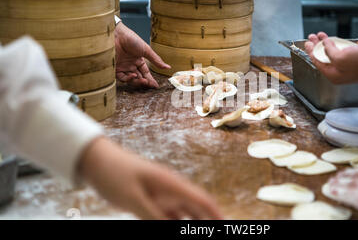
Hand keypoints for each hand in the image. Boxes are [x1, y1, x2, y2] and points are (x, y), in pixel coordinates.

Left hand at [78, 137, 222, 219]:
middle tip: (217, 231)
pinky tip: (176, 229)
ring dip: (192, 224)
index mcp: (171, 184)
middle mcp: (171, 189)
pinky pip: (168, 216)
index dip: (216, 214)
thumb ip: (153, 216)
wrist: (96, 159)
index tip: (226, 226)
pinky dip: (175, 224)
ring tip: (200, 232)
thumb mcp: (132, 199)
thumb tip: (173, 230)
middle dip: (207, 221)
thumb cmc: (114, 174)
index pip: (202, 200)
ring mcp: (161, 194)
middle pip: (197, 208)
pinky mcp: (151, 199)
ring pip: (184, 213)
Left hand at [115, 22, 170, 87]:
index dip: (150, 80)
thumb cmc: (132, 39)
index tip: (155, 86)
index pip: (146, 73)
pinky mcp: (116, 68)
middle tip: (149, 84)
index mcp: (139, 60)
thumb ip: (156, 60)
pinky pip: (122, 78)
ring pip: (131, 80)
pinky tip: (133, 75)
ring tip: (143, 81)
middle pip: (139, 78)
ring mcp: (124, 67)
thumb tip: (168, 67)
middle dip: (144, 82)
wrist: (117, 35)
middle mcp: (131, 65)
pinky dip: (128, 79)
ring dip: (137, 82)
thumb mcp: (146, 50)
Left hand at [305, 33, 357, 83]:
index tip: (308, 43)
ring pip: (331, 54)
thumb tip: (324, 45)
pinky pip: (340, 53)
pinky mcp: (353, 63)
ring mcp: (346, 68)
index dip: (311, 51)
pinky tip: (333, 40)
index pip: (317, 61)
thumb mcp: (340, 57)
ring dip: (325, 44)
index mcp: (332, 74)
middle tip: (312, 37)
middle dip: (316, 46)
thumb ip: (328, 52)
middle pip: (323, 57)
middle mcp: (338, 73)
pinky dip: (335, 45)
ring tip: (320, 36)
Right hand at [326, 164, 357, 216]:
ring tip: (338, 175)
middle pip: (347, 183)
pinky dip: (356, 169)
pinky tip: (353, 169)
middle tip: (330, 181)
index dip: (336, 191)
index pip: (345, 193)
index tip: (328, 189)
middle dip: (337, 182)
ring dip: (344, 175)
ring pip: (354, 174)